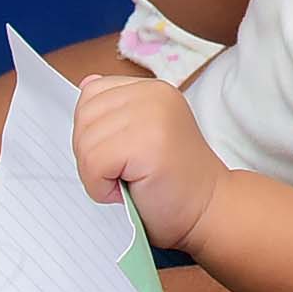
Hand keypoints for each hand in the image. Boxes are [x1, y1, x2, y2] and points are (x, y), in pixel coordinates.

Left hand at [73, 73, 223, 245]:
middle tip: (122, 172)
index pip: (91, 95)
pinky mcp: (148, 143)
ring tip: (127, 181)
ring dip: (95, 175)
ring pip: (85, 143)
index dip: (93, 132)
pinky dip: (100, 188)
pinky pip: (93, 164)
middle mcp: (154, 94)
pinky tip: (126, 190)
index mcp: (152, 90)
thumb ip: (115, 110)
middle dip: (90, 154)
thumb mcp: (141, 134)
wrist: (208, 208)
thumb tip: (86, 83)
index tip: (120, 154)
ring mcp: (153, 115)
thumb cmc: (173, 181)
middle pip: (84, 118)